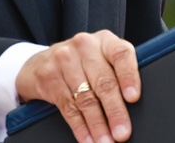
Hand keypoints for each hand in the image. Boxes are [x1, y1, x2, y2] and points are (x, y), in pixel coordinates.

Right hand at [16, 30, 139, 142]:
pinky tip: (88, 138)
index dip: (129, 76)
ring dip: (97, 125)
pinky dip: (80, 127)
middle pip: (104, 82)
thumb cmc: (81, 63)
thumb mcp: (100, 58)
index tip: (133, 98)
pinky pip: (68, 107)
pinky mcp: (48, 77)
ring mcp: (64, 59)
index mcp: (104, 41)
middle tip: (122, 132)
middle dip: (115, 112)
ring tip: (106, 141)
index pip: (121, 54)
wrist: (40, 63)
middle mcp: (84, 46)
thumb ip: (117, 73)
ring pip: (86, 98)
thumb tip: (134, 106)